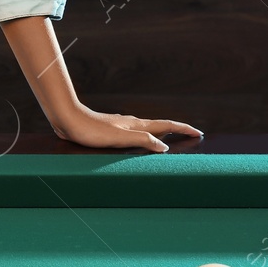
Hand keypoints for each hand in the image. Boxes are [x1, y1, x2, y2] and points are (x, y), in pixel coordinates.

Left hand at [51, 103, 202, 153]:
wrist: (69, 119)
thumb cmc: (92, 130)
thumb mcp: (120, 138)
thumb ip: (142, 140)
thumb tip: (164, 147)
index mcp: (137, 125)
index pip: (166, 126)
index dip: (183, 129)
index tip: (198, 132)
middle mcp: (131, 123)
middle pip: (159, 126)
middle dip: (175, 130)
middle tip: (189, 135)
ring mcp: (121, 126)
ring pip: (146, 129)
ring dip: (160, 133)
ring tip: (168, 139)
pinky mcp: (110, 130)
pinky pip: (134, 133)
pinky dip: (144, 137)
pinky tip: (137, 140)